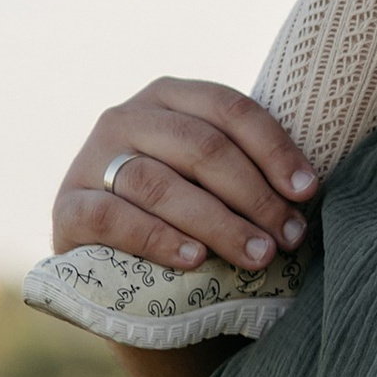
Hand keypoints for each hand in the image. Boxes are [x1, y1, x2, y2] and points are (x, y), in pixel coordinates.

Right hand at [53, 79, 318, 278]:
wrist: (129, 279)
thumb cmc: (192, 220)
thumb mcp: (220, 184)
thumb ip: (250, 168)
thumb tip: (309, 188)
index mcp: (170, 97)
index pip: (229, 109)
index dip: (274, 149)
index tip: (308, 192)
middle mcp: (125, 118)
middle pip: (200, 146)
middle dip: (254, 195)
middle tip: (289, 238)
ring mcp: (90, 160)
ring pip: (160, 184)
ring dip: (217, 223)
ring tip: (257, 256)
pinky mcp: (67, 208)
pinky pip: (112, 218)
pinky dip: (157, 238)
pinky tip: (194, 260)